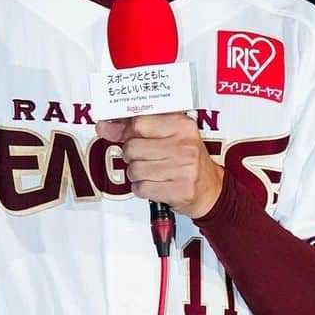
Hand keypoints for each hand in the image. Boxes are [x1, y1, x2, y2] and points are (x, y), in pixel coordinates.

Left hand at [96, 113, 223, 218]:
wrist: (211, 189)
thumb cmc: (187, 159)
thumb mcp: (167, 136)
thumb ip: (134, 129)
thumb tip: (103, 127)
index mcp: (181, 125)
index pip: (138, 123)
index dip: (125, 132)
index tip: (122, 135)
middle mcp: (184, 145)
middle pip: (131, 148)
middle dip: (131, 156)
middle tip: (145, 158)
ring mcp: (183, 169)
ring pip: (133, 170)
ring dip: (136, 174)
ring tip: (152, 172)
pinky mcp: (179, 190)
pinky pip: (141, 188)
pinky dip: (142, 188)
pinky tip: (155, 184)